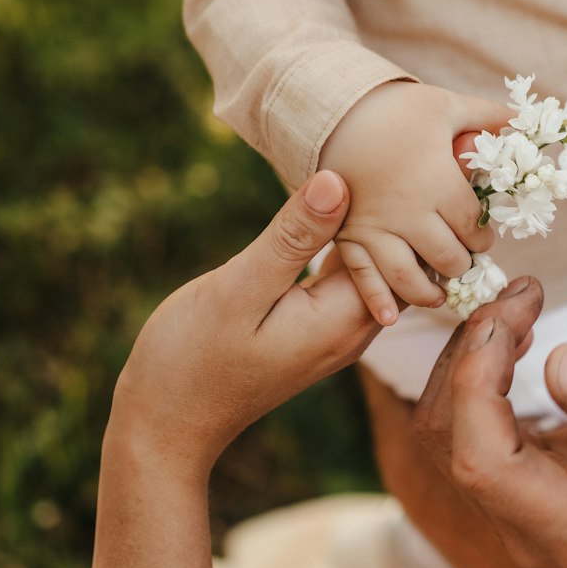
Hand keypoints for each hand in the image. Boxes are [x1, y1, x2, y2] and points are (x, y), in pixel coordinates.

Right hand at [109, 171, 376, 479]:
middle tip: (389, 144)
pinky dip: (340, 240)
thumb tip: (339, 180)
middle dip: (393, 204)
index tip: (389, 145)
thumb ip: (290, 238)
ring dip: (366, 220)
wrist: (166, 423)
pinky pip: (343, 274)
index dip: (396, 195)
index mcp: (346, 316)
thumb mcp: (238, 289)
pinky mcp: (314, 325)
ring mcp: (336, 329)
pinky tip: (329, 204)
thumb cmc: (191, 360)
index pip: (399, 245)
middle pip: (395, 255)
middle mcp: (354, 326)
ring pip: (370, 262)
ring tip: (363, 158)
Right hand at [320, 81, 507, 324]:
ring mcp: (375, 229)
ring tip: (439, 293)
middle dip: (461, 264)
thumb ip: (487, 118)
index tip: (481, 233)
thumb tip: (524, 122)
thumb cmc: (393, 107)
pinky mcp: (346, 237)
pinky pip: (363, 278)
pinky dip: (377, 303)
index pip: (473, 227)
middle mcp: (408, 213)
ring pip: (409, 279)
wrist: (329, 111)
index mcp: (437, 183)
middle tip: (462, 260)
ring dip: (429, 292)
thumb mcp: (444, 106)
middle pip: (447, 258)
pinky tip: (392, 318)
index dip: (483, 235)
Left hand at [414, 281, 566, 567]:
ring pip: (448, 428)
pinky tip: (516, 334)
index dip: (477, 385)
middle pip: (451, 442)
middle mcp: (530, 530)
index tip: (509, 318)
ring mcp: (515, 508)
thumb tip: (558, 364)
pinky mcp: (513, 479)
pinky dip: (481, 369)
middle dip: (472, 356)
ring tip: (520, 304)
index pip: (484, 463)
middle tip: (520, 296)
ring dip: (471, 355)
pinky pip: (467, 423)